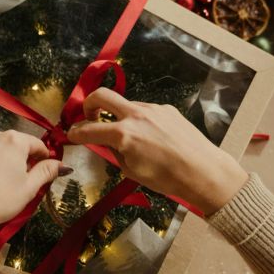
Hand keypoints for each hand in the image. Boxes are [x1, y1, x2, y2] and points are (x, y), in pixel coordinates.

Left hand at [0, 129, 69, 250]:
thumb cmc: (0, 200)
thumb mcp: (29, 188)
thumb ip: (46, 172)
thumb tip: (63, 165)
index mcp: (14, 140)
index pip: (37, 144)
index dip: (44, 158)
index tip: (45, 172)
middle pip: (16, 144)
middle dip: (22, 159)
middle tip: (23, 182)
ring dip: (3, 160)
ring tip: (2, 183)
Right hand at [67, 88, 247, 214]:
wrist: (202, 170)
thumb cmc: (166, 178)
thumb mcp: (132, 170)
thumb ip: (114, 153)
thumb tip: (105, 143)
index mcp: (123, 134)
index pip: (88, 129)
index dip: (75, 133)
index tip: (71, 134)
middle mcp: (135, 115)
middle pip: (102, 96)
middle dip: (88, 104)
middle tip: (89, 117)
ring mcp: (153, 109)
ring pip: (126, 105)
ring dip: (119, 116)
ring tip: (128, 137)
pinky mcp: (167, 109)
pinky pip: (145, 111)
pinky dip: (139, 121)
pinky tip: (152, 138)